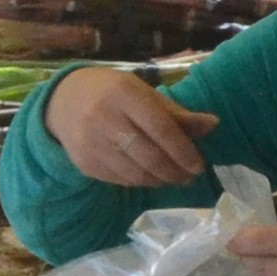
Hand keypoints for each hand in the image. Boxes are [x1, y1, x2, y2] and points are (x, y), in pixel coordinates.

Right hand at [46, 64, 218, 188]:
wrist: (62, 101)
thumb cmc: (112, 93)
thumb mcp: (143, 93)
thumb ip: (176, 113)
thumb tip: (214, 125)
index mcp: (124, 93)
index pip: (161, 128)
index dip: (183, 150)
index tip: (199, 165)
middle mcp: (104, 118)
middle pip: (149, 155)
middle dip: (174, 171)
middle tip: (190, 177)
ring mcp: (91, 143)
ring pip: (135, 173)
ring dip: (160, 181)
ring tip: (174, 178)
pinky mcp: (84, 163)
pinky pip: (120, 180)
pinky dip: (140, 182)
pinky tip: (151, 178)